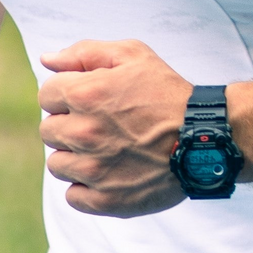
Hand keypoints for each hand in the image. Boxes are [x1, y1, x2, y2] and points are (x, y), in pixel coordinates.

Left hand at [38, 40, 190, 216]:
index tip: (90, 100)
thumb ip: (84, 53)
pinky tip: (108, 174)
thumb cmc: (168, 93)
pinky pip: (73, 196)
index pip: (47, 95)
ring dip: (75, 157)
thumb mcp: (133, 56)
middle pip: (48, 131)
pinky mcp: (106, 199)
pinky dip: (86, 187)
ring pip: (57, 164)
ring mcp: (94, 170)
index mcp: (86, 95)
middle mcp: (84, 133)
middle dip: (69, 124)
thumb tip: (47, 59)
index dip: (67, 94)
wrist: (205, 138)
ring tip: (106, 150)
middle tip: (101, 125)